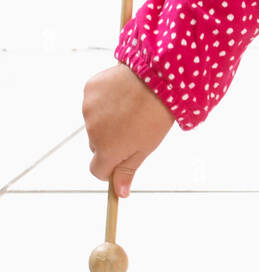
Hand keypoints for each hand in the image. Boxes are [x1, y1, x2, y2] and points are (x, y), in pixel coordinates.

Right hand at [83, 61, 174, 197]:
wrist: (158, 77)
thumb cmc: (156, 115)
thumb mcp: (146, 148)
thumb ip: (128, 171)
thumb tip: (120, 194)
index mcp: (107, 150)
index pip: (97, 171)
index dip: (111, 169)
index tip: (122, 162)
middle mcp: (92, 131)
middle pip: (96, 146)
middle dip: (111, 142)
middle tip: (134, 129)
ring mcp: (88, 110)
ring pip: (95, 123)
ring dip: (108, 120)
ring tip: (132, 108)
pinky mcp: (89, 90)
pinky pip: (94, 102)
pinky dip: (105, 101)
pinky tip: (124, 93)